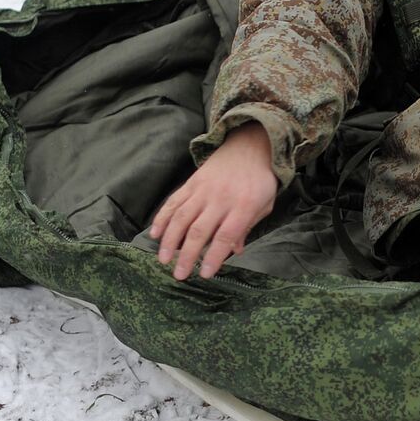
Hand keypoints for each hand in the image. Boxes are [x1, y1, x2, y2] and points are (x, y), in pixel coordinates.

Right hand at [149, 122, 278, 279]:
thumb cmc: (260, 181)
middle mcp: (221, 198)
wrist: (249, 146)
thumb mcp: (264, 205)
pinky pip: (173, 202)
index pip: (226, 236)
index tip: (205, 275)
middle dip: (187, 255)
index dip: (214, 256)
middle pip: (199, 230)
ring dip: (169, 240)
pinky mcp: (191, 183)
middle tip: (179, 275)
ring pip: (181, 217)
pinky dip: (162, 218)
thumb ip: (248, 227)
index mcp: (244, 205)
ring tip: (162, 259)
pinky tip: (155, 234)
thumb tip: (234, 251)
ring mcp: (203, 189)